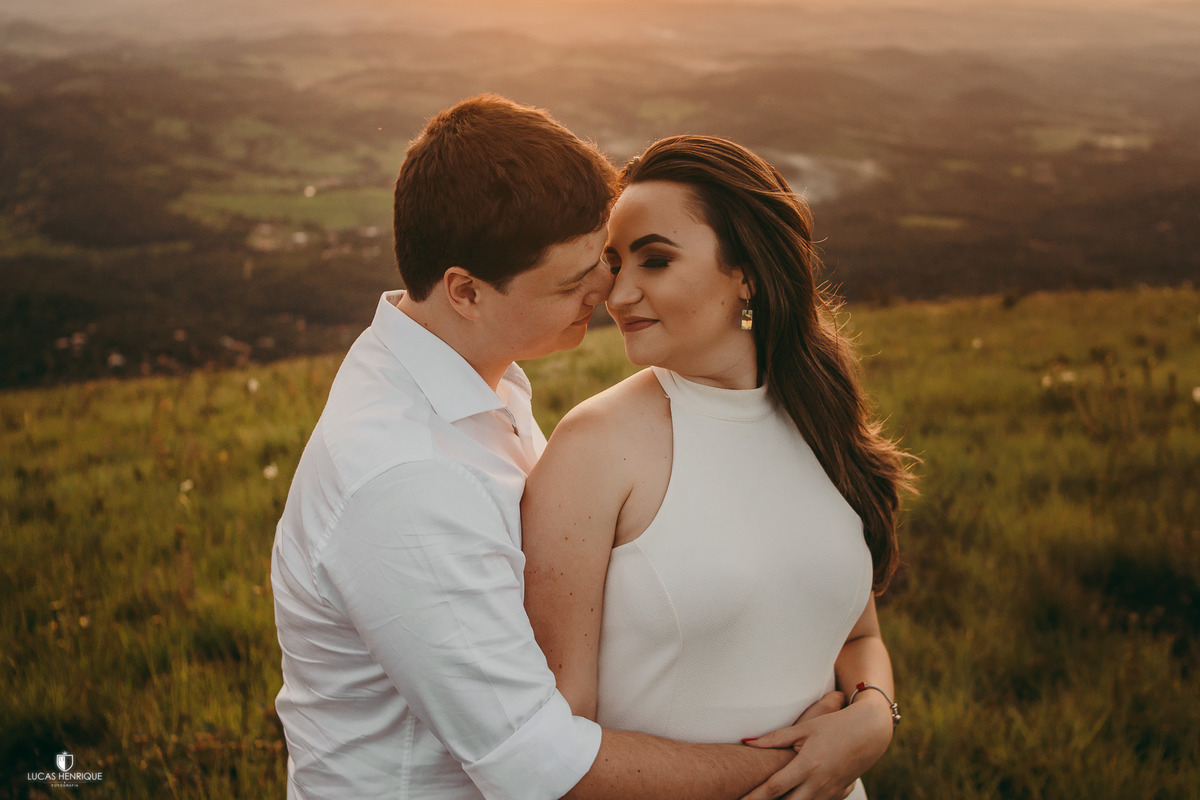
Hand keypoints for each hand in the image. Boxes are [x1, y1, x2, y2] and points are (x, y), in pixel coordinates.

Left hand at [738, 691, 892, 799]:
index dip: (754, 796)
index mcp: (807, 765)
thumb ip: (775, 738)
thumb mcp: (805, 728)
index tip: (739, 799)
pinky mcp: (838, 795)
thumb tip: (746, 741)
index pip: (774, 787)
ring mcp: (830, 793)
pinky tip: (794, 795)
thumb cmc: (835, 726)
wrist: (870, 732)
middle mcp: (818, 784)